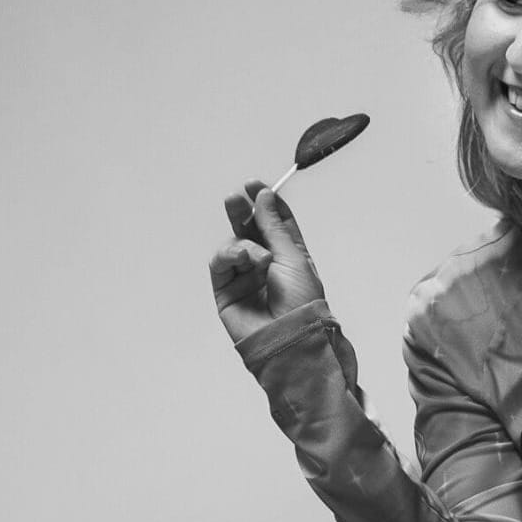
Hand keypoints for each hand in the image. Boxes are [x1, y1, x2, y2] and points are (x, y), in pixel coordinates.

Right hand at [210, 180, 324, 344]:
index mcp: (289, 255)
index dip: (265, 202)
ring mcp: (245, 277)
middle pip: (250, 229)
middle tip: (236, 198)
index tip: (254, 185)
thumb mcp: (293, 256)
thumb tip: (264, 196)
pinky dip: (229, 256)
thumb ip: (273, 226)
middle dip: (243, 212)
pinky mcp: (226, 290)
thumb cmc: (301, 301)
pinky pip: (220, 263)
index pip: (274, 221)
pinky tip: (244, 261)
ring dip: (243, 244)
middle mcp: (266, 264)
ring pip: (233, 244)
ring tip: (257, 257)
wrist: (289, 336)